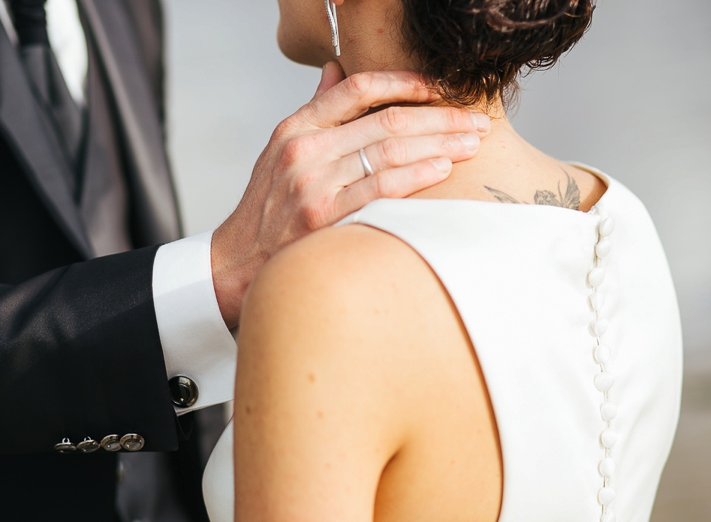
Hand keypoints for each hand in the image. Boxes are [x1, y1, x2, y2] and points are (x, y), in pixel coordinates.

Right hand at [211, 62, 489, 327]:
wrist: (236, 261)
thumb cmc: (266, 208)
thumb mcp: (280, 151)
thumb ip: (314, 112)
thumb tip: (337, 71)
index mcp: (296, 128)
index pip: (357, 88)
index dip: (404, 82)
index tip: (439, 88)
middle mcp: (304, 150)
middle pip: (385, 120)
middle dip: (438, 117)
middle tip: (473, 120)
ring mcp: (313, 183)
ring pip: (389, 151)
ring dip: (438, 144)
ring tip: (470, 143)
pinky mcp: (323, 217)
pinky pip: (380, 189)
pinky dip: (416, 176)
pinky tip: (442, 168)